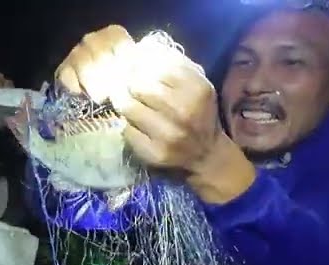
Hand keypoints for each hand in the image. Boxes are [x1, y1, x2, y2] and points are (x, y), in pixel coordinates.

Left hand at [56, 25, 255, 201]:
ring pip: (128, 106)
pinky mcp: (154, 153)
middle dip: (128, 82)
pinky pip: (127, 129)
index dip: (140, 63)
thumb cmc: (199, 113)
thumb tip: (144, 46)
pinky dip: (127, 124)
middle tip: (127, 84)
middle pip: (139, 84)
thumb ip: (175, 63)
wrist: (207, 155)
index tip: (135, 66)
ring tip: (124, 100)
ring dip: (122, 100)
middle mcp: (184, 111)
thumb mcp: (197, 84)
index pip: (158, 65)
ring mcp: (168, 134)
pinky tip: (134, 124)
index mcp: (197, 89)